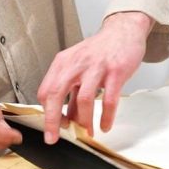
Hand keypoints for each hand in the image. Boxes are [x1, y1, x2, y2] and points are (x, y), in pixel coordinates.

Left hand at [37, 11, 152, 143]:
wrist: (123, 31)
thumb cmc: (99, 51)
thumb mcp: (79, 66)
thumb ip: (72, 91)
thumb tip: (67, 118)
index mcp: (63, 63)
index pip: (45, 91)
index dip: (46, 112)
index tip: (52, 128)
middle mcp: (76, 64)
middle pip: (57, 94)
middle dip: (53, 120)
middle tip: (54, 138)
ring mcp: (96, 67)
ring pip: (84, 99)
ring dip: (84, 121)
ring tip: (87, 133)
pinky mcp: (116, 71)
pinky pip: (109, 99)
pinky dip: (106, 116)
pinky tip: (105, 125)